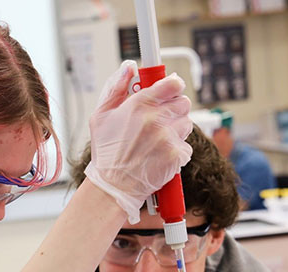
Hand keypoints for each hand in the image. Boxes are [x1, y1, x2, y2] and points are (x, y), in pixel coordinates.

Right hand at [84, 60, 192, 223]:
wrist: (113, 187)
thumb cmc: (105, 155)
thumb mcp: (100, 117)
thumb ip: (115, 88)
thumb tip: (128, 67)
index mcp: (139, 105)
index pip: (172, 83)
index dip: (173, 87)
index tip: (170, 91)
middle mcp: (156, 119)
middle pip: (183, 103)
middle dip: (174, 110)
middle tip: (162, 120)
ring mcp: (168, 138)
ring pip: (187, 124)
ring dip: (176, 131)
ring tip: (159, 141)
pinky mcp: (175, 156)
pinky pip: (187, 147)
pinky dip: (177, 152)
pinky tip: (161, 156)